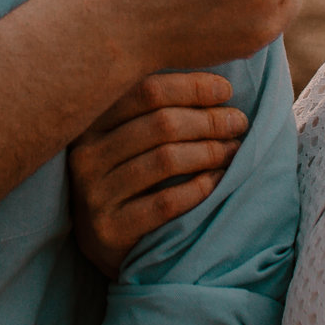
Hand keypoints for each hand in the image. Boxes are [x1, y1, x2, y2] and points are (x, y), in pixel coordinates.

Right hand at [69, 72, 246, 277]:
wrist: (105, 242)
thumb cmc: (130, 176)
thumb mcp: (130, 136)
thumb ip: (156, 106)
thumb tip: (217, 81)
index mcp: (89, 121)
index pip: (146, 90)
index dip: (192, 87)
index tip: (227, 90)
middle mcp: (86, 155)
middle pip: (160, 124)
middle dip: (209, 120)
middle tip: (238, 123)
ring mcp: (94, 194)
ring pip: (165, 160)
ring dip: (210, 152)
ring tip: (233, 150)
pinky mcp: (109, 229)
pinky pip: (165, 203)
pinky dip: (199, 188)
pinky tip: (217, 180)